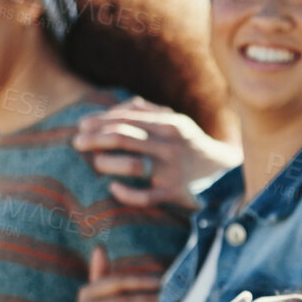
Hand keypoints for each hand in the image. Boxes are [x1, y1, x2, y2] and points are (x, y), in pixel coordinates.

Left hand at [73, 97, 240, 210]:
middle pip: (123, 137)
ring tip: (95, 162)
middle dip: (95, 138)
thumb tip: (125, 104)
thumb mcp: (179, 123)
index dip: (100, 120)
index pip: (127, 118)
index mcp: (170, 124)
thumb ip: (152, 112)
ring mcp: (172, 171)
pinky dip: (126, 193)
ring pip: (132, 164)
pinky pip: (145, 197)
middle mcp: (170, 145)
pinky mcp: (174, 194)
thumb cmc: (194, 146)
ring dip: (107, 162)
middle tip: (76, 142)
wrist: (225, 175)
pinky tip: (113, 188)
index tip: (81, 125)